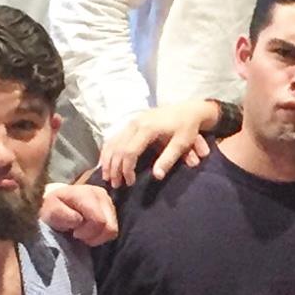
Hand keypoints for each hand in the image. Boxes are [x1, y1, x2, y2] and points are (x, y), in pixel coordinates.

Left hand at [38, 180, 118, 245]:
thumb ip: (60, 213)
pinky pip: (113, 230)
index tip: (73, 232)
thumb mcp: (49, 209)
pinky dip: (100, 234)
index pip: (99, 221)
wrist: (56, 202)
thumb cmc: (52, 207)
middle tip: (78, 233)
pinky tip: (89, 229)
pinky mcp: (112, 209)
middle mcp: (102, 195)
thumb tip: (78, 220)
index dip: (87, 233)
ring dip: (97, 236)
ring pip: (112, 230)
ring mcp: (109, 201)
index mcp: (87, 194)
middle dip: (93, 236)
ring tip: (83, 231)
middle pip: (109, 227)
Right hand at [98, 100, 220, 186]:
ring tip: (107, 176)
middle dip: (115, 168)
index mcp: (147, 128)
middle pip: (118, 148)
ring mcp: (132, 121)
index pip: (129, 152)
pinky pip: (115, 136)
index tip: (129, 182)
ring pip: (113, 141)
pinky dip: (108, 150)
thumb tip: (156, 176)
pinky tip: (105, 162)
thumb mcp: (182, 143)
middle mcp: (135, 123)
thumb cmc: (187, 127)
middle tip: (115, 184)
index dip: (127, 169)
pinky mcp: (131, 122)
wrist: (188, 109)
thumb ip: (168, 159)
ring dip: (108, 160)